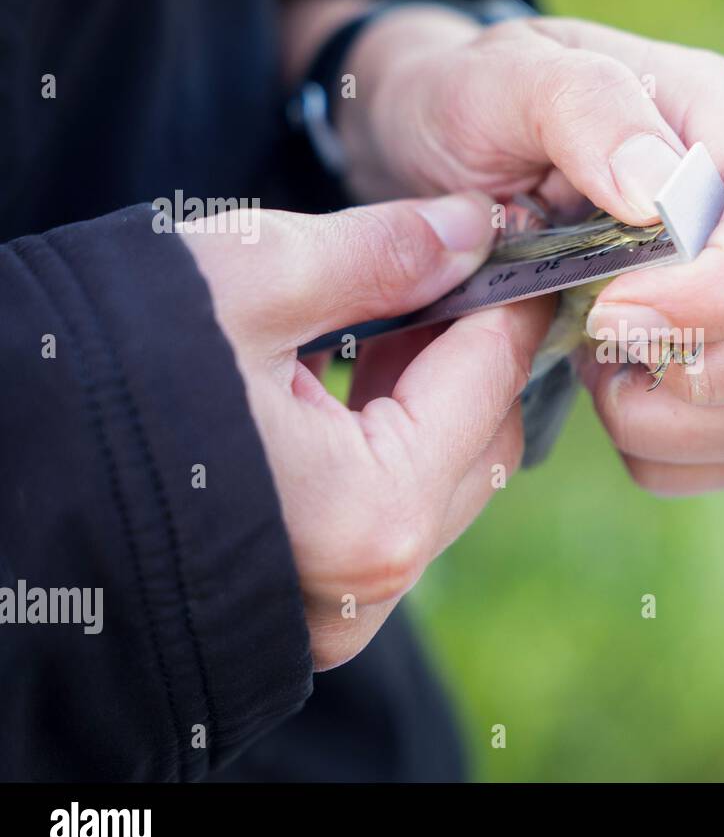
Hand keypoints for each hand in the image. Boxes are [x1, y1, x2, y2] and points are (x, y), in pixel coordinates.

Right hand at [181, 195, 551, 668]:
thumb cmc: (98, 376)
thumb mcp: (243, 282)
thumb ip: (378, 253)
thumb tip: (468, 228)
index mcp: (375, 505)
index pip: (490, 379)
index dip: (507, 298)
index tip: (511, 244)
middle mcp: (371, 579)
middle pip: (483, 444)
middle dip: (473, 353)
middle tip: (443, 275)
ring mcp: (337, 608)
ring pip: (440, 489)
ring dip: (433, 403)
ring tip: (387, 322)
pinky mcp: (302, 609)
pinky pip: (387, 522)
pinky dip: (389, 451)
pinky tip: (346, 386)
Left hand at [335, 9, 723, 492]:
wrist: (436, 156)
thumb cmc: (472, 107)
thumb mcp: (500, 78)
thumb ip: (586, 108)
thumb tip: (657, 194)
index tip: (614, 314)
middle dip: (719, 370)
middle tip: (607, 344)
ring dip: (681, 422)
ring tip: (598, 371)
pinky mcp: (721, 380)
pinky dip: (668, 456)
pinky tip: (609, 402)